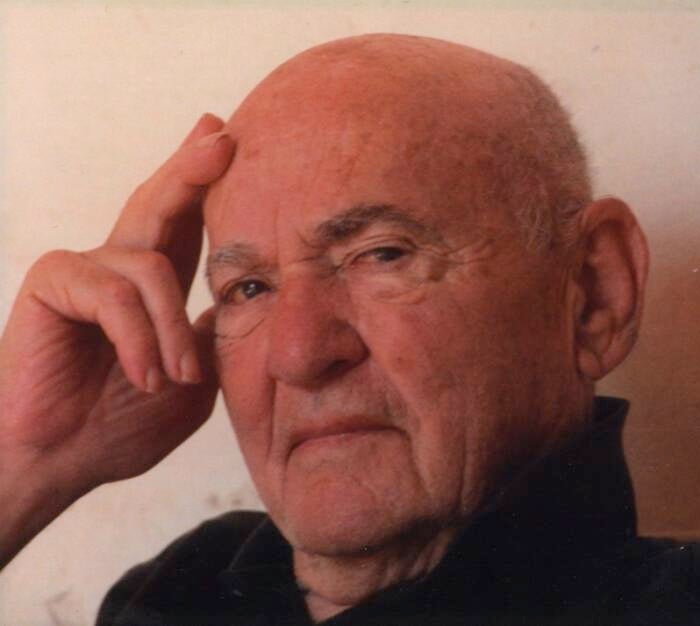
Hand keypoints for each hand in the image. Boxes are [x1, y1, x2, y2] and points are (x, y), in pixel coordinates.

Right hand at [0, 114, 233, 561]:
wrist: (58, 461)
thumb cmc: (119, 426)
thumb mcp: (191, 382)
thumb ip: (212, 339)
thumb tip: (239, 301)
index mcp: (153, 285)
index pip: (185, 224)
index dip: (205, 184)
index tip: (227, 139)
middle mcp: (118, 265)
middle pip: (161, 204)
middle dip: (193, 169)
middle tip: (222, 135)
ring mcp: (84, 268)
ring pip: (153, 268)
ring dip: (172, 331)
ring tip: (174, 380)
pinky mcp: (54, 280)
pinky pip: (116, 294)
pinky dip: (139, 338)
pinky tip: (144, 376)